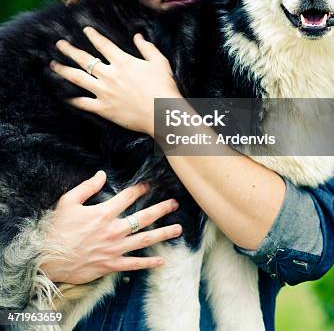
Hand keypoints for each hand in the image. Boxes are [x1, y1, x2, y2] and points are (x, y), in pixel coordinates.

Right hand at [40, 170, 181, 283]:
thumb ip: (87, 187)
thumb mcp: (68, 202)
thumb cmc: (57, 228)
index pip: (128, 197)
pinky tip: (162, 260)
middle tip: (175, 204)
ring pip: (144, 240)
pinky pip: (134, 264)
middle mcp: (113, 230)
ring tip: (178, 229)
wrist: (48, 258)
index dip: (140, 188)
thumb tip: (102, 174)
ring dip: (163, 234)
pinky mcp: (111, 265)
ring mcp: (114, 249)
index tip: (148, 185)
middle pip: (143, 217)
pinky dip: (149, 262)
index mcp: (104, 213)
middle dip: (161, 209)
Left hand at [50, 27, 181, 134]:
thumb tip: (138, 36)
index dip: (93, 36)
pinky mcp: (103, 108)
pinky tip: (63, 96)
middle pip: (84, 59)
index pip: (103, 45)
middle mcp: (110, 74)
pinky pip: (83, 103)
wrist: (162, 113)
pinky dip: (72, 99)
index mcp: (123, 62)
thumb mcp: (159, 62)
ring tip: (53, 65)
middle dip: (70, 50)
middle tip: (59, 44)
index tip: (85, 30)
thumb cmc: (163, 87)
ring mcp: (104, 92)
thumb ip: (147, 48)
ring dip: (63, 70)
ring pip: (78, 78)